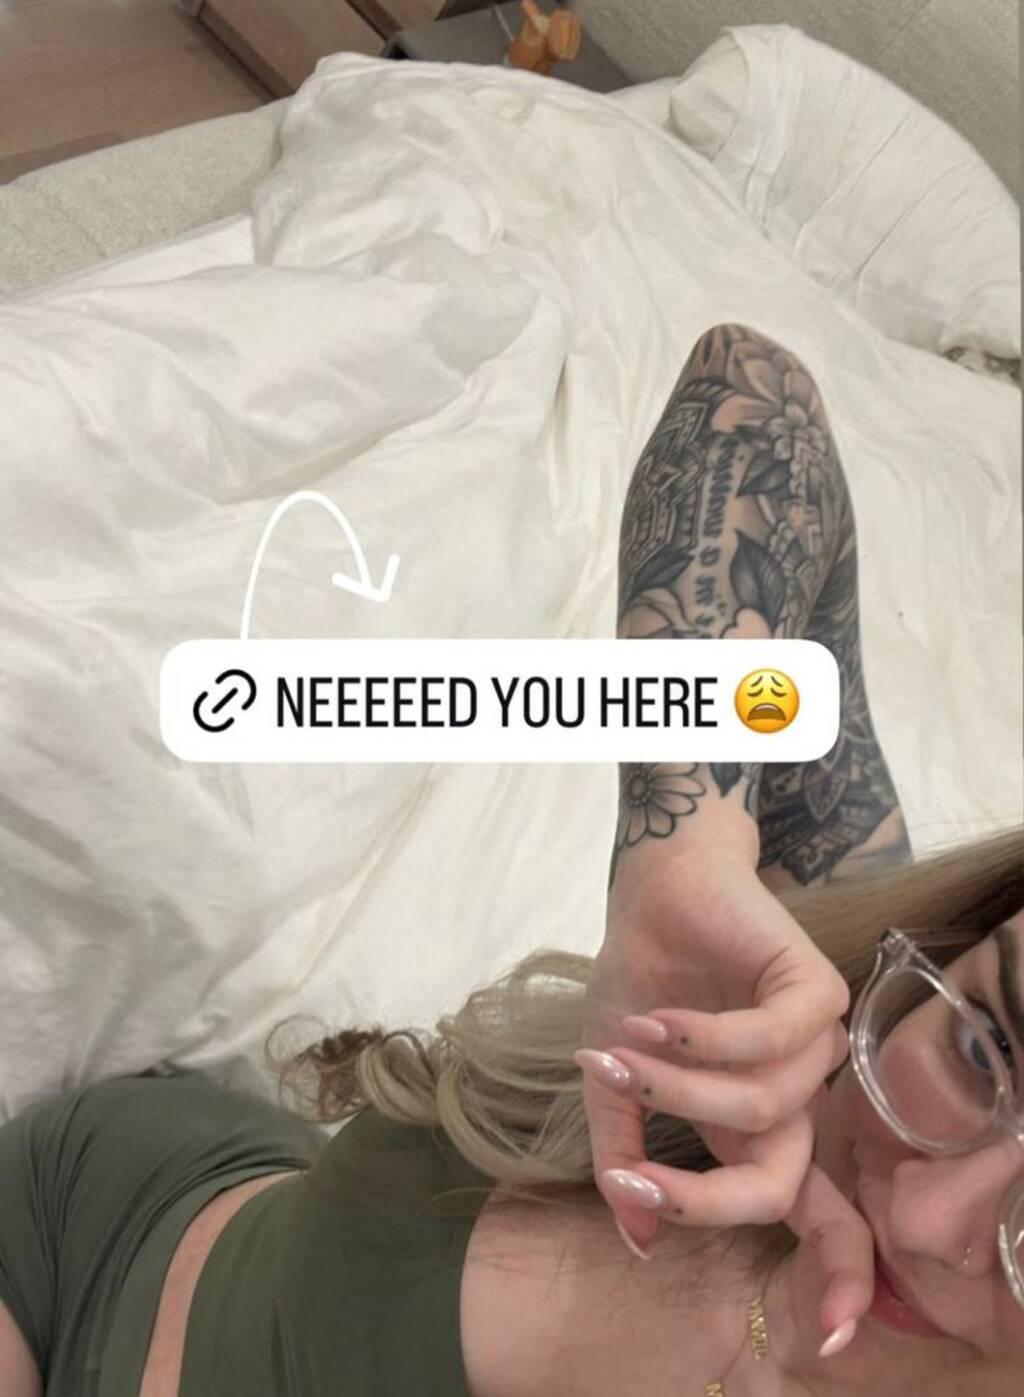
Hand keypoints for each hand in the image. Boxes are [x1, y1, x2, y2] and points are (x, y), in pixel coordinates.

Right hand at [579, 847, 873, 1343]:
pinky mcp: (818, 992)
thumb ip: (624, 1155)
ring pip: (760, 1107)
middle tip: (639, 1182)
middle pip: (783, 1183)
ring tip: (618, 1054)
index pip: (814, 1213)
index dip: (832, 1275)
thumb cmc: (638, 983)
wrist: (654, 895)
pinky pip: (769, 1041)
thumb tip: (637, 1236)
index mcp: (757, 1127)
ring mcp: (813, 1045)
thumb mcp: (613, 1084)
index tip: (826, 1340)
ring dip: (676, 1090)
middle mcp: (795, 1096)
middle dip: (708, 1196)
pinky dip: (701, 1040)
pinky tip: (654, 1022)